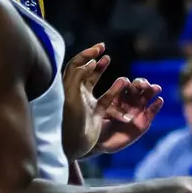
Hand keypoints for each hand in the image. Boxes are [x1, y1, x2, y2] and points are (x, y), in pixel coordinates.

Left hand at [61, 44, 111, 159]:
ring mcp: (86, 103)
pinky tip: (122, 83)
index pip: (76, 64)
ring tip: (108, 61)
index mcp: (69, 87)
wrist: (72, 144)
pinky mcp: (96, 114)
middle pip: (84, 71)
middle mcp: (76, 93)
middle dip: (94, 59)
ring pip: (95, 82)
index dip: (87, 54)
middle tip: (103, 49)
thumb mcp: (72, 95)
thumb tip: (91, 61)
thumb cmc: (69, 120)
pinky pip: (107, 98)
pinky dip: (114, 90)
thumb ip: (79, 76)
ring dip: (102, 71)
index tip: (99, 48)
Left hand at [91, 77, 164, 154]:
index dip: (126, 82)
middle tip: (144, 84)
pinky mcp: (144, 122)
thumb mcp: (98, 110)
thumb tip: (111, 89)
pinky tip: (159, 100)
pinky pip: (152, 112)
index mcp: (116, 96)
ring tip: (156, 88)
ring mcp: (137, 111)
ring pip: (147, 97)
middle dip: (141, 84)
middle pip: (137, 88)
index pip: (124, 84)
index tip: (125, 83)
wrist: (101, 145)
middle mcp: (128, 102)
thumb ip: (106, 99)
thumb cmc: (95, 126)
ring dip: (152, 91)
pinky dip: (156, 106)